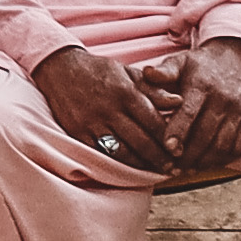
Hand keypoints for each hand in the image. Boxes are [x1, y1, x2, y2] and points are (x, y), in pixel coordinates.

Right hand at [33, 41, 170, 169]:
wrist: (59, 68)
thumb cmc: (100, 71)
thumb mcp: (128, 72)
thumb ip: (153, 89)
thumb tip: (179, 101)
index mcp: (126, 93)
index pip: (153, 122)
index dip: (169, 140)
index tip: (181, 152)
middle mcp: (109, 109)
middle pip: (140, 141)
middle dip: (159, 158)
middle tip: (174, 170)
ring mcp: (91, 123)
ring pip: (121, 151)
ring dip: (140, 165)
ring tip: (155, 173)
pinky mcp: (77, 133)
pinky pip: (100, 154)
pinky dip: (116, 163)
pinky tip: (129, 169)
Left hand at [149, 36, 240, 174]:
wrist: (239, 57)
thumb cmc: (203, 64)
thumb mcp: (181, 61)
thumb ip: (164, 70)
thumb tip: (147, 73)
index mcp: (202, 85)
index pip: (189, 112)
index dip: (178, 132)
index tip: (168, 148)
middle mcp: (223, 100)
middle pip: (205, 135)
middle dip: (188, 155)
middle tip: (173, 168)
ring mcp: (239, 111)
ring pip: (222, 144)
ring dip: (205, 161)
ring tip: (189, 169)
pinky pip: (238, 146)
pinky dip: (224, 158)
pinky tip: (209, 163)